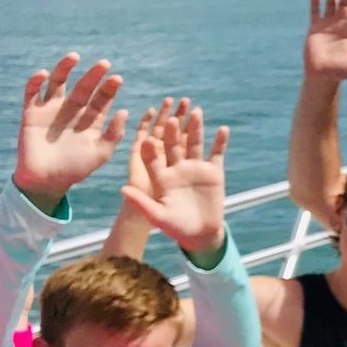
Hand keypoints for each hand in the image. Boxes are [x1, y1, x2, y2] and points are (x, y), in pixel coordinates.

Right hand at [14, 54, 127, 207]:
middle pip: (84, 87)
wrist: (46, 182)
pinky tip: (44, 74)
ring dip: (64, 68)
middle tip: (104, 63)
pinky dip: (36, 82)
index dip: (109, 88)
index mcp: (91, 119)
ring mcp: (52, 109)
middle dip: (94, 75)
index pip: (102, 99)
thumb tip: (125, 112)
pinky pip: (32, 93)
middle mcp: (72, 110)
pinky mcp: (32, 113)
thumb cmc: (76, 169)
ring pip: (58, 83)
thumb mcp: (100, 153)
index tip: (117, 79)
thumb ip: (113, 134)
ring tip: (74, 57)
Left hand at [119, 105, 229, 255]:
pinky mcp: (213, 172)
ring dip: (195, 128)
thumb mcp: (157, 216)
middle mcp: (177, 168)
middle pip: (173, 145)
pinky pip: (217, 153)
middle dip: (172, 132)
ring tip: (196, 112)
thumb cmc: (175, 227)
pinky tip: (223, 129)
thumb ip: (141, 203)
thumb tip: (123, 190)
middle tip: (172, 118)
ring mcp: (195, 168)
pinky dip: (220, 142)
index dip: (150, 148)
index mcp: (161, 176)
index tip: (147, 138)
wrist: (200, 233)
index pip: (152, 158)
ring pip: (194, 144)